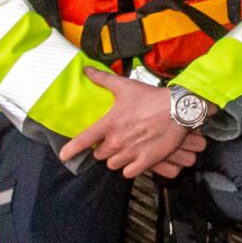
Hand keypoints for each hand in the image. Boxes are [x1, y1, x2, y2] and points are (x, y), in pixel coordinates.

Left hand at [60, 70, 205, 178]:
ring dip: (117, 158)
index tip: (64, 156)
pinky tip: (135, 157)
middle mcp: (117, 141)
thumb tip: (86, 70)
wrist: (177, 109)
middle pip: (100, 155)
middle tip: (115, 139)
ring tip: (126, 148)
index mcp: (109, 124)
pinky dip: (130, 167)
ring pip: (113, 164)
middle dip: (105, 148)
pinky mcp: (145, 161)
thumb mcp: (125, 86)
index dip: (71, 150)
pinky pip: (128, 172)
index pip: (83, 141)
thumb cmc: (151, 97)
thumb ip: (102, 79)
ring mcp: (131, 153)